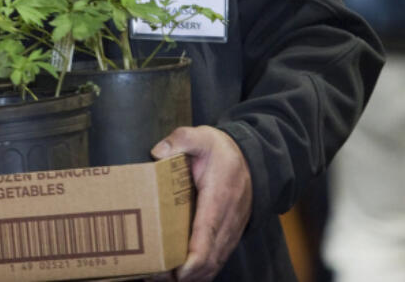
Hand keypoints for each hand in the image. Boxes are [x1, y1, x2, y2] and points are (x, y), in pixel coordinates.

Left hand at [151, 126, 251, 281]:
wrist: (251, 158)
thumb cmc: (223, 151)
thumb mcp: (202, 137)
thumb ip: (182, 139)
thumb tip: (158, 152)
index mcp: (219, 199)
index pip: (208, 239)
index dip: (192, 262)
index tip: (175, 272)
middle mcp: (228, 221)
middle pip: (209, 262)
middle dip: (183, 276)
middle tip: (152, 275)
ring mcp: (230, 231)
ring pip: (213, 266)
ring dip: (190, 277)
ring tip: (160, 277)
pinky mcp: (228, 236)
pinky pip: (216, 261)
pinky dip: (199, 272)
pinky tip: (178, 273)